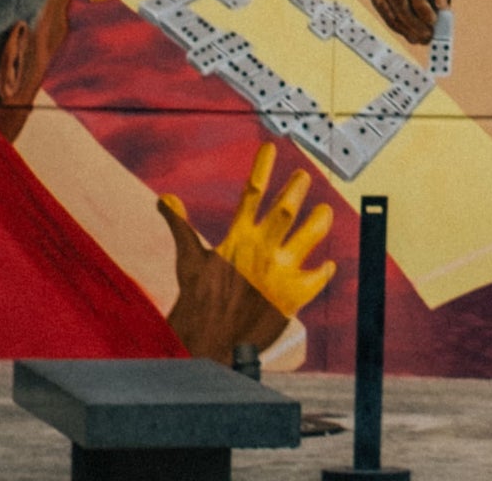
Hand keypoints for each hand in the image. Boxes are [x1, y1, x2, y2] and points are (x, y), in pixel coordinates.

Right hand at [160, 142, 337, 361]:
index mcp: (238, 239)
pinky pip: (318, 276)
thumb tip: (165, 198)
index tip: (271, 148)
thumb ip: (181, 225)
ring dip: (320, 221)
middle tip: (304, 176)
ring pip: (310, 235)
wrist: (208, 344)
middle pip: (286, 209)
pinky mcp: (294, 295)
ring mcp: (280, 272)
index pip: (252, 194)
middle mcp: (262, 250)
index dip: (262, 168)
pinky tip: (327, 265)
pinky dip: (324, 270)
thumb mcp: (190, 260)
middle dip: (297, 189)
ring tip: (325, 211)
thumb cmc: (198, 301)